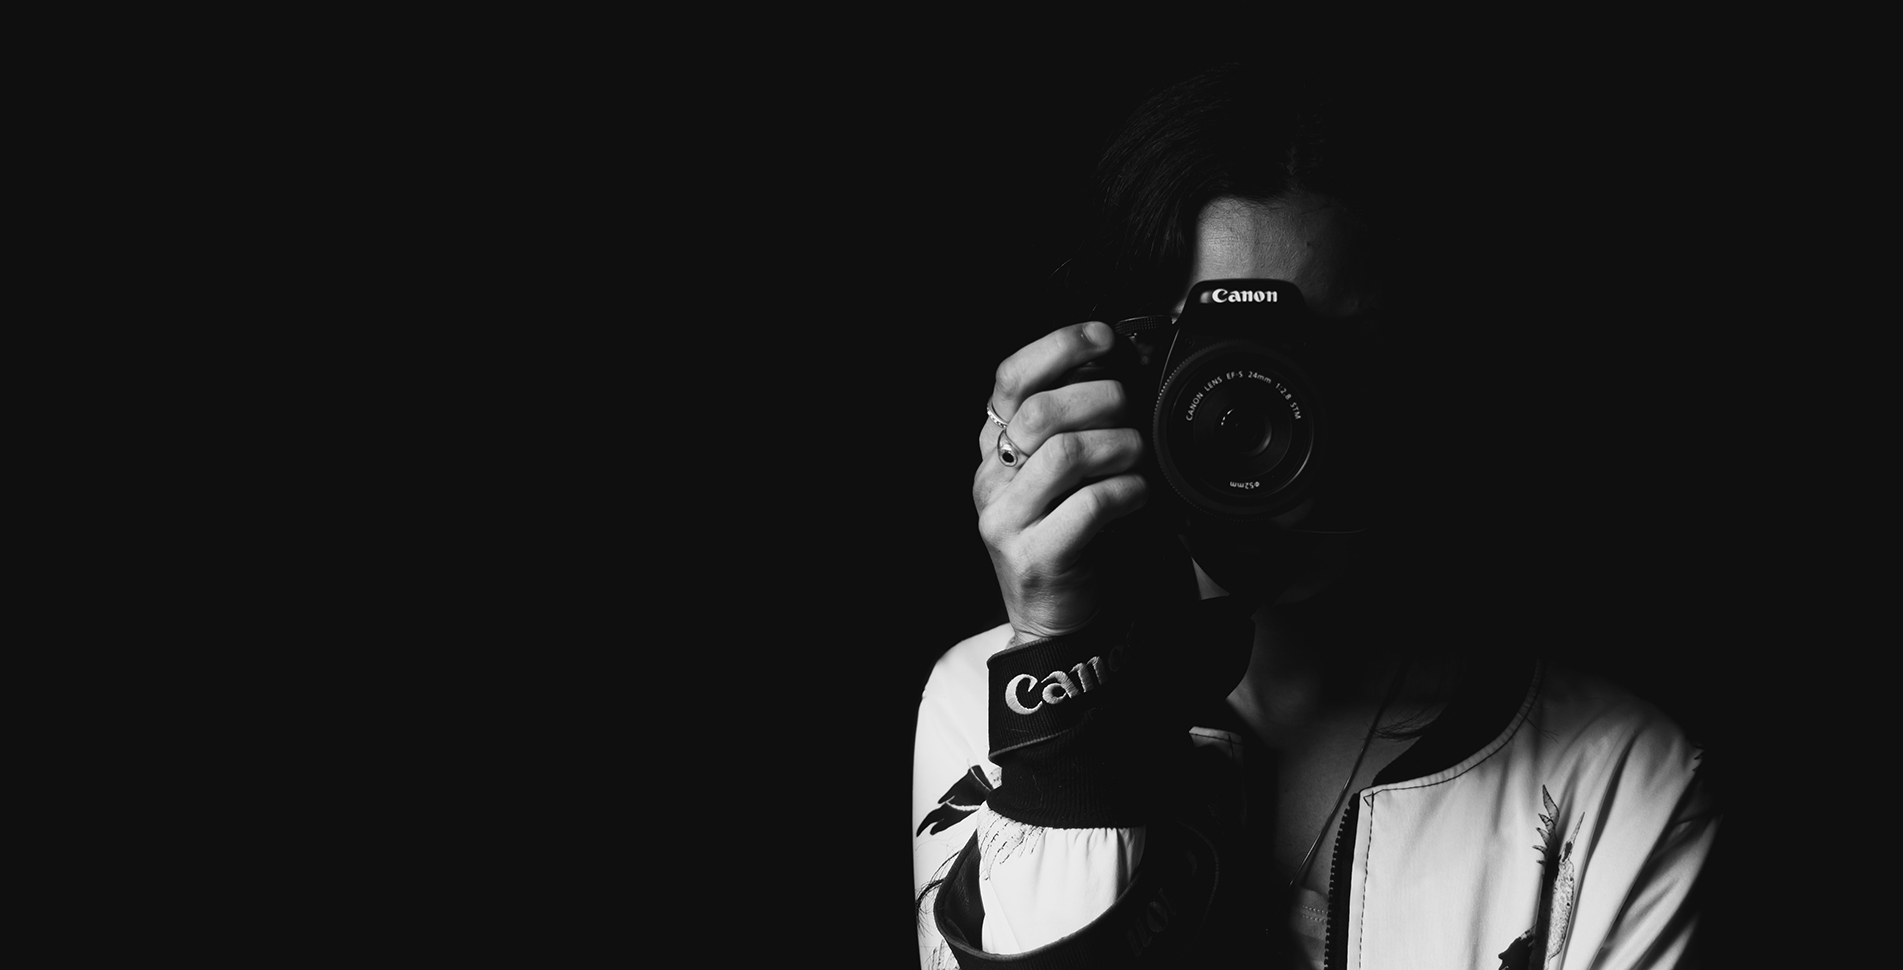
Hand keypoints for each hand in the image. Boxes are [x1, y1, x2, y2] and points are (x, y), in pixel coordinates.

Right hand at [973, 321, 1148, 639]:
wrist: (1060, 621)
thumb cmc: (1074, 538)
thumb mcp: (1066, 472)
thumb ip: (1078, 422)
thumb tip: (1123, 365)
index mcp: (996, 447)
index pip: (1011, 378)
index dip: (1058, 346)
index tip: (1104, 337)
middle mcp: (991, 479)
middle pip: (1040, 411)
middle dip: (1100, 398)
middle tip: (1132, 410)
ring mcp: (1007, 520)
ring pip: (1065, 454)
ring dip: (1118, 446)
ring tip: (1138, 457)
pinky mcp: (1035, 556)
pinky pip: (1088, 507)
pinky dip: (1126, 492)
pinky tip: (1139, 496)